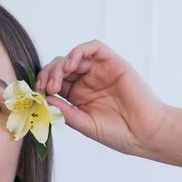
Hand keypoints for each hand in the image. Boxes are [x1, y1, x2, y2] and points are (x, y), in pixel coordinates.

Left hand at [37, 39, 168, 155]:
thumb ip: (64, 110)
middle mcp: (86, 80)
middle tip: (46, 88)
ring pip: (72, 57)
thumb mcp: (83, 122)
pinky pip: (92, 48)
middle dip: (48, 75)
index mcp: (77, 95)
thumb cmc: (117, 132)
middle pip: (60, 67)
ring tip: (56, 82)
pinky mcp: (112, 62)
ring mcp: (99, 70)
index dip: (42, 85)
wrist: (144, 134)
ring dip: (59, 66)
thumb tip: (44, 97)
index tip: (37, 95)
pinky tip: (70, 66)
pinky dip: (77, 53)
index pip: (54, 82)